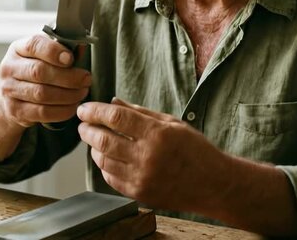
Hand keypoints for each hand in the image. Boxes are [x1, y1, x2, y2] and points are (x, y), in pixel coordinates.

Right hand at [0, 34, 91, 127]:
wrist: (12, 95)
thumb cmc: (34, 70)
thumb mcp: (43, 55)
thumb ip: (62, 50)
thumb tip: (82, 47)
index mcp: (18, 49)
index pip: (34, 45)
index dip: (54, 52)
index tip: (71, 59)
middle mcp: (9, 68)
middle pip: (39, 72)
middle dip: (68, 77)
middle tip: (86, 79)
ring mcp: (10, 91)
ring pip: (42, 94)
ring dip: (68, 95)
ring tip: (82, 92)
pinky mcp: (16, 111)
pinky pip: (42, 112)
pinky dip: (62, 110)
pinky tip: (73, 106)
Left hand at [76, 98, 225, 211]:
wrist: (212, 184)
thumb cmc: (194, 149)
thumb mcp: (171, 123)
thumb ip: (140, 112)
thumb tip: (113, 102)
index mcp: (157, 134)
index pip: (116, 117)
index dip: (95, 111)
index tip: (84, 109)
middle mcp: (148, 157)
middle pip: (104, 140)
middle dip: (88, 130)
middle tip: (84, 124)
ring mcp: (142, 178)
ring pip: (103, 160)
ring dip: (94, 148)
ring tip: (94, 140)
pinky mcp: (139, 194)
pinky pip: (110, 178)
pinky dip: (104, 166)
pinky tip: (106, 157)